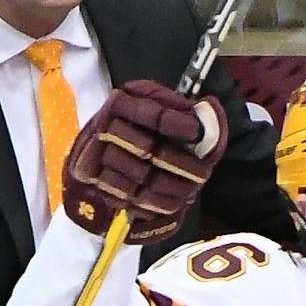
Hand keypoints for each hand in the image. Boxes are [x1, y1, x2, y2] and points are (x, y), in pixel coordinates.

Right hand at [62, 81, 225, 243]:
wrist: (99, 152)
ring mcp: (97, 156)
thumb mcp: (159, 109)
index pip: (148, 111)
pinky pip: (129, 196)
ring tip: (192, 189)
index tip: (195, 131)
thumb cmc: (138, 127)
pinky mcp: (95, 180)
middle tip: (203, 172)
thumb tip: (209, 108)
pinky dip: (156, 201)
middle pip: (145, 148)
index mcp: (122, 103)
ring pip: (139, 175)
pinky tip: (176, 201)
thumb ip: (185, 109)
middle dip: (178, 162)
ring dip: (170, 185)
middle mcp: (105, 126)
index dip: (173, 122)